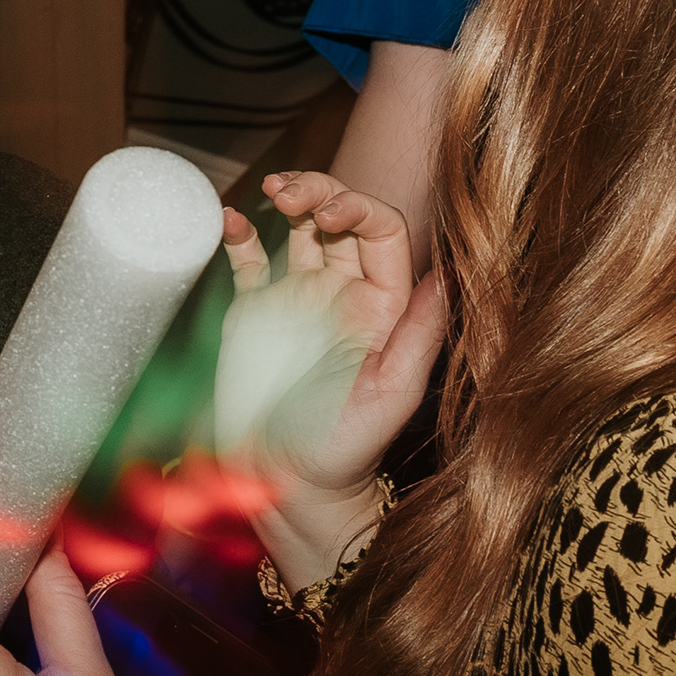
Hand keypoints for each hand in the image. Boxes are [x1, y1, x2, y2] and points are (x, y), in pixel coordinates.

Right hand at [224, 171, 441, 589]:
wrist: (289, 485)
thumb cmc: (345, 449)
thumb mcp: (393, 394)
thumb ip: (419, 334)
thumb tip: (446, 275)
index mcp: (381, 307)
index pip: (380, 231)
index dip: (357, 208)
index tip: (328, 215)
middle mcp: (342, 294)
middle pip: (338, 216)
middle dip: (318, 189)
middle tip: (290, 191)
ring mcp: (296, 300)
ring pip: (296, 228)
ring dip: (287, 199)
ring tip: (271, 192)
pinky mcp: (255, 313)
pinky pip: (248, 262)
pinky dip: (238, 235)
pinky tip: (230, 221)